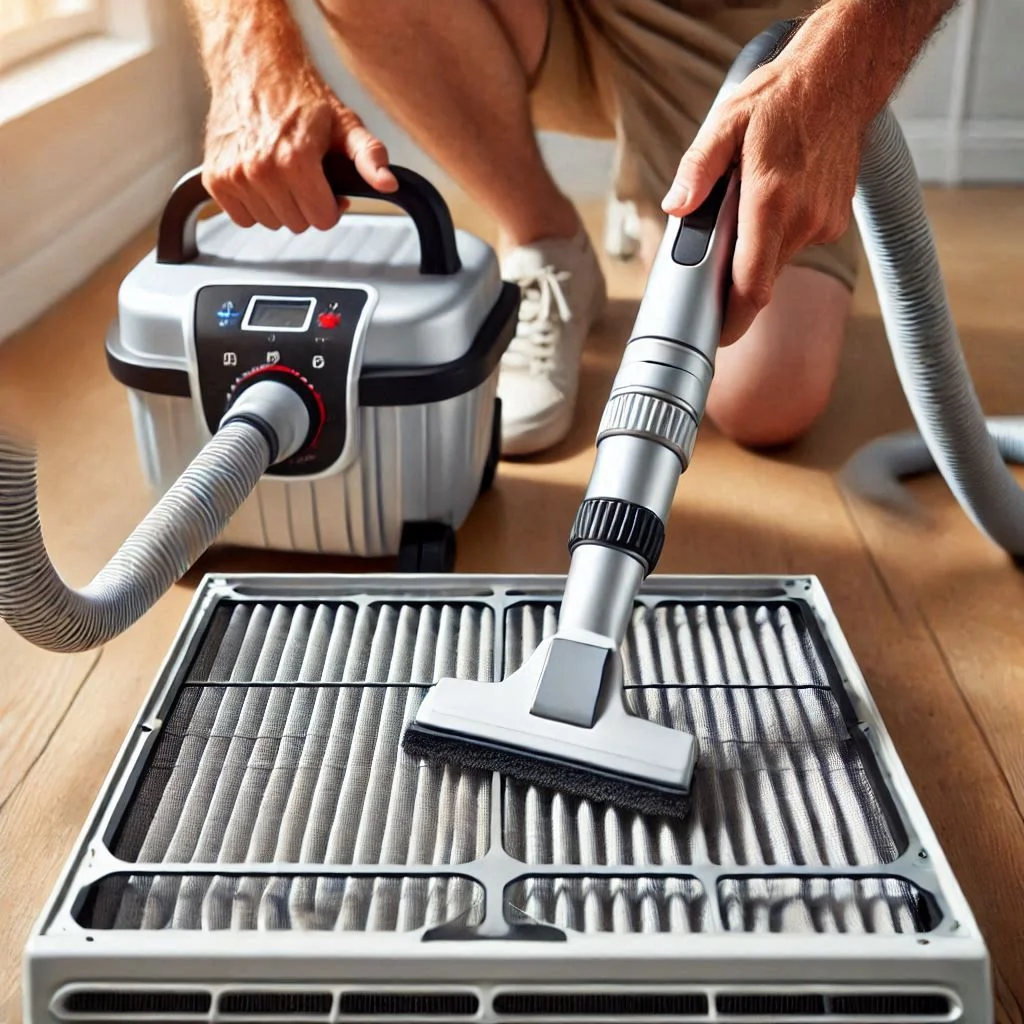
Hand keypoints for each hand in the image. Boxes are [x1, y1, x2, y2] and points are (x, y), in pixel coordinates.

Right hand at [202, 56, 397, 232]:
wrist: (252, 65)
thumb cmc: (300, 95)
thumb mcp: (345, 124)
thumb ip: (369, 156)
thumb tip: (388, 183)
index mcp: (295, 160)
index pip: (322, 220)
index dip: (332, 205)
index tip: (328, 186)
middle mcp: (261, 170)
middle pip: (298, 224)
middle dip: (307, 204)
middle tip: (305, 175)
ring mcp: (235, 175)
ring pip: (271, 223)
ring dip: (280, 205)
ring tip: (282, 172)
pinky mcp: (215, 179)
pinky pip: (242, 218)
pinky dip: (254, 204)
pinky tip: (261, 178)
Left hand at [661, 18, 867, 345]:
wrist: (841, 77)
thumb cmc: (781, 97)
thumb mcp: (727, 122)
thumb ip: (698, 169)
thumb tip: (677, 205)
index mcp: (772, 201)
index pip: (752, 285)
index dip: (732, 319)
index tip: (715, 333)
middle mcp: (802, 219)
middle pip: (760, 278)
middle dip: (733, 277)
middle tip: (713, 254)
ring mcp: (823, 222)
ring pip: (776, 260)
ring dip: (755, 248)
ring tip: (748, 206)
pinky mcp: (834, 221)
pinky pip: (795, 243)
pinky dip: (777, 233)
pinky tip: (775, 198)